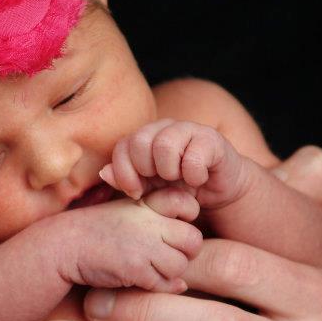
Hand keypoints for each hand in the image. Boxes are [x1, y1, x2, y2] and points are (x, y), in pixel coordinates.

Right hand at [63, 189, 200, 292]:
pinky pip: (163, 284)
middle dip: (183, 252)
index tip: (171, 228)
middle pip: (193, 240)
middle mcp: (149, 221)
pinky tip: (139, 279)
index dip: (186, 217)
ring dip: (168, 273)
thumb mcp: (126, 213)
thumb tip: (182, 246)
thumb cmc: (97, 231)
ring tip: (148, 268)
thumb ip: (158, 222)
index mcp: (147, 202)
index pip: (187, 202)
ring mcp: (144, 245)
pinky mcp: (136, 268)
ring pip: (180, 266)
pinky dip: (155, 286)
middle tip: (164, 256)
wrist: (64, 246)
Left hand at [100, 117, 246, 207]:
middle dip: (146, 170)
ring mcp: (188, 129)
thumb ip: (126, 181)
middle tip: (160, 181)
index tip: (135, 192)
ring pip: (164, 145)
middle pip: (140, 141)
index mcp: (145, 137)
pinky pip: (193, 157)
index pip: (122, 146)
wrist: (217, 192)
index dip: (124, 172)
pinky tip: (198, 179)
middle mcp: (164, 128)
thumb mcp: (148, 190)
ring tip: (179, 179)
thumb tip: (104, 172)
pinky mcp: (211, 139)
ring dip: (170, 171)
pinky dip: (194, 175)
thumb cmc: (180, 189)